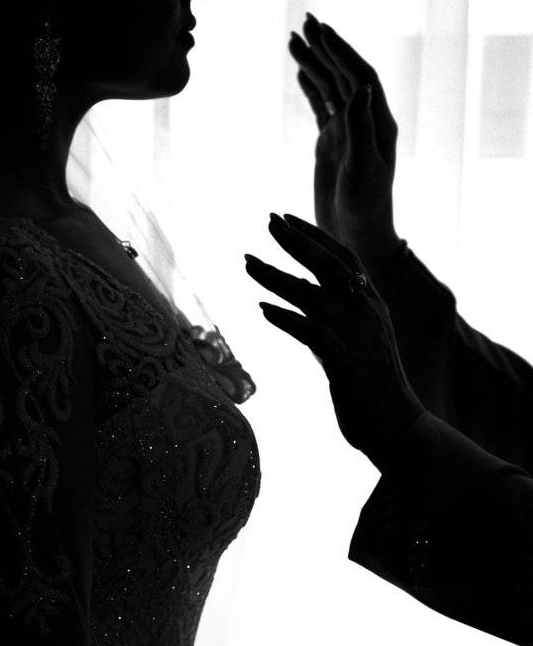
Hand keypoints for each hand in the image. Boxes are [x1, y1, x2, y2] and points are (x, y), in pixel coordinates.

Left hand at [245, 213, 424, 465]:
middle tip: (268, 220)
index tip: (285, 218)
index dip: (314, 236)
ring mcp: (356, 337)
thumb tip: (292, 293)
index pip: (344, 258)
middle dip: (297, 242)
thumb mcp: (354, 340)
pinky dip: (286, 318)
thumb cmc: (371, 385)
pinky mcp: (344, 364)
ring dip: (277, 277)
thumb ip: (328, 315)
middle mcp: (366, 314)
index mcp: (372, 305)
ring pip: (312, 295)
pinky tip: (262, 309)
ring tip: (248, 262)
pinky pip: (310, 333)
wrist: (398, 426)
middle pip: (329, 266)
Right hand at [288, 15, 401, 274]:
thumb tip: (361, 89)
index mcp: (378, 122)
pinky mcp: (332, 143)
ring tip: (294, 37)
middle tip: (307, 19)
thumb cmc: (366, 208)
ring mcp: (347, 130)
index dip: (342, 51)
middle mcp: (365, 120)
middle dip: (327, 45)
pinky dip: (310, 85)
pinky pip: (321, 106)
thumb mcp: (364, 170)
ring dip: (314, 61)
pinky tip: (300, 70)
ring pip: (330, 86)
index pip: (361, 75)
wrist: (358, 237)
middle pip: (345, 72)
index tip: (322, 30)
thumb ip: (361, 129)